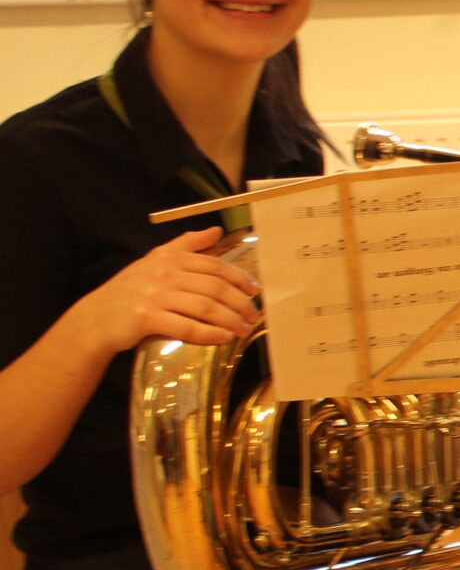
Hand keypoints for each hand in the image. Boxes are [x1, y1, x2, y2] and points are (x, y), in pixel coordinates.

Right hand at [76, 228, 256, 352]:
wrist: (95, 318)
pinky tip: (223, 338)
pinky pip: (187, 327)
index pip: (214, 266)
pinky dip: (210, 334)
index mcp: (169, 258)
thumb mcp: (155, 260)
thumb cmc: (130, 290)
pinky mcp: (146, 318)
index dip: (240, 279)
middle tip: (252, 315)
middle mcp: (163, 273)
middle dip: (240, 303)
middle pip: (215, 288)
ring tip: (242, 329)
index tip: (254, 291)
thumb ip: (186, 244)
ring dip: (230, 320)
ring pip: (205, 308)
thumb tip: (216, 231)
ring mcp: (154, 296)